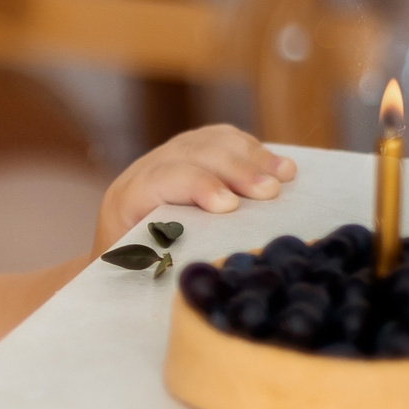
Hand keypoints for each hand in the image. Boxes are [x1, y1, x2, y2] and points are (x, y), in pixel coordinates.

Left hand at [93, 126, 294, 252]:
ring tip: (285, 175)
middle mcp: (145, 169)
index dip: (197, 185)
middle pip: (193, 154)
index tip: (230, 205)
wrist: (123, 252)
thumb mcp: (144, 270)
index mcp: (127, 200)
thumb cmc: (137, 270)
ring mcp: (169, 154)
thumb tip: (208, 260)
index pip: (160, 179)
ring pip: (211, 141)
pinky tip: (278, 166)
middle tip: (270, 191)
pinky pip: (223, 138)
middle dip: (235, 170)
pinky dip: (253, 149)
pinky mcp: (191, 149)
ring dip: (253, 156)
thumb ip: (167, 260)